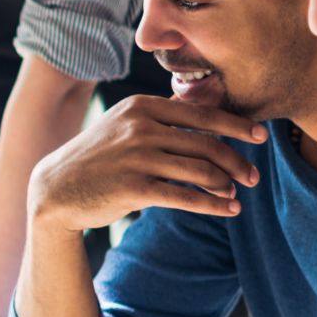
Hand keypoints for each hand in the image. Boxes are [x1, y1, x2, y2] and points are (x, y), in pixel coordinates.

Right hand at [28, 95, 264, 234]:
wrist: (56, 188)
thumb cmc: (98, 156)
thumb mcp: (124, 124)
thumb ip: (160, 116)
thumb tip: (202, 108)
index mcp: (143, 106)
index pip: (201, 114)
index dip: (236, 126)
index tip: (260, 136)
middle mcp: (141, 127)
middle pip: (206, 143)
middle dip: (237, 161)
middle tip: (254, 175)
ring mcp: (137, 157)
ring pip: (200, 171)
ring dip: (226, 185)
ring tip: (238, 195)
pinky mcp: (134, 188)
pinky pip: (185, 197)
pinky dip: (212, 205)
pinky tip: (228, 210)